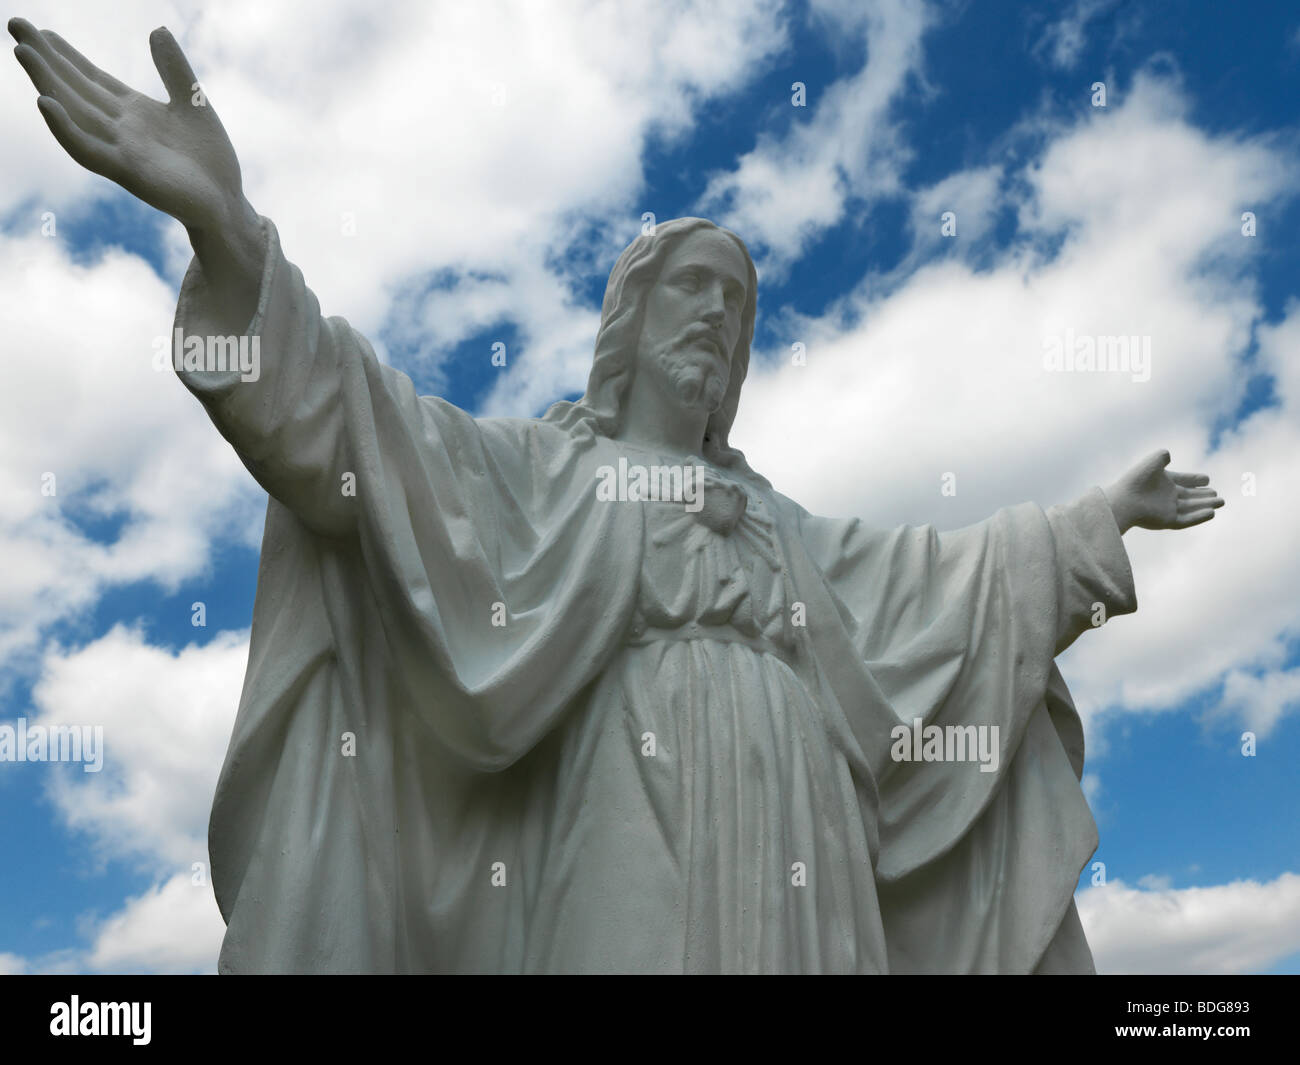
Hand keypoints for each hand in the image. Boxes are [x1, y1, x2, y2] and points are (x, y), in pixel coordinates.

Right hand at [9, 19, 252, 237]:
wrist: (227, 203)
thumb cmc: (209, 159)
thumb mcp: (194, 102)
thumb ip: (174, 69)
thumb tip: (157, 29)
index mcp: (132, 111)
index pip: (90, 77)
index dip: (65, 54)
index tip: (39, 29)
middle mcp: (119, 128)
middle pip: (74, 88)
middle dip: (45, 59)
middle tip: (14, 24)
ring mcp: (121, 150)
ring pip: (75, 112)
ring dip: (47, 83)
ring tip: (22, 52)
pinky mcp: (129, 173)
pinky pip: (88, 150)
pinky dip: (65, 128)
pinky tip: (44, 102)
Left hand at [1103, 450, 1223, 532]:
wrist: (1123, 501)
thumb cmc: (1136, 480)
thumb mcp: (1152, 462)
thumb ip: (1161, 456)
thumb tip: (1168, 455)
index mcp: (1162, 482)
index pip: (1182, 480)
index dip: (1194, 479)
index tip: (1207, 479)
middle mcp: (1165, 496)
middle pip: (1188, 496)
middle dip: (1203, 495)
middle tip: (1217, 494)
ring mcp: (1166, 509)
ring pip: (1190, 508)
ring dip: (1205, 505)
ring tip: (1221, 502)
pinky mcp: (1166, 521)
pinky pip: (1187, 520)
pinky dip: (1199, 517)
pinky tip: (1212, 512)